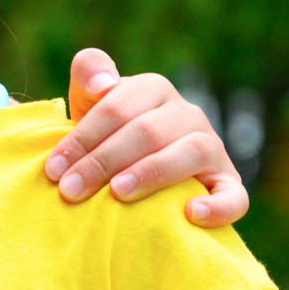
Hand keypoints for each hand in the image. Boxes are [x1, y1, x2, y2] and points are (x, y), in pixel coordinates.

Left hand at [42, 48, 247, 226]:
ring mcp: (212, 147)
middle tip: (70, 191)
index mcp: (153, 89)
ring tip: (118, 193)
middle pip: (147, 131)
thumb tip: (105, 85)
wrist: (132, 172)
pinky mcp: (228, 182)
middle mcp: (187, 114)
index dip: (82, 138)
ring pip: (191, 153)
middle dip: (103, 161)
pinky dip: (218, 206)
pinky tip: (191, 215)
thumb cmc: (105, 138)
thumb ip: (89, 73)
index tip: (54, 169)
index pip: (116, 108)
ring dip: (152, 173)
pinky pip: (234, 194)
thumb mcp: (89, 102)